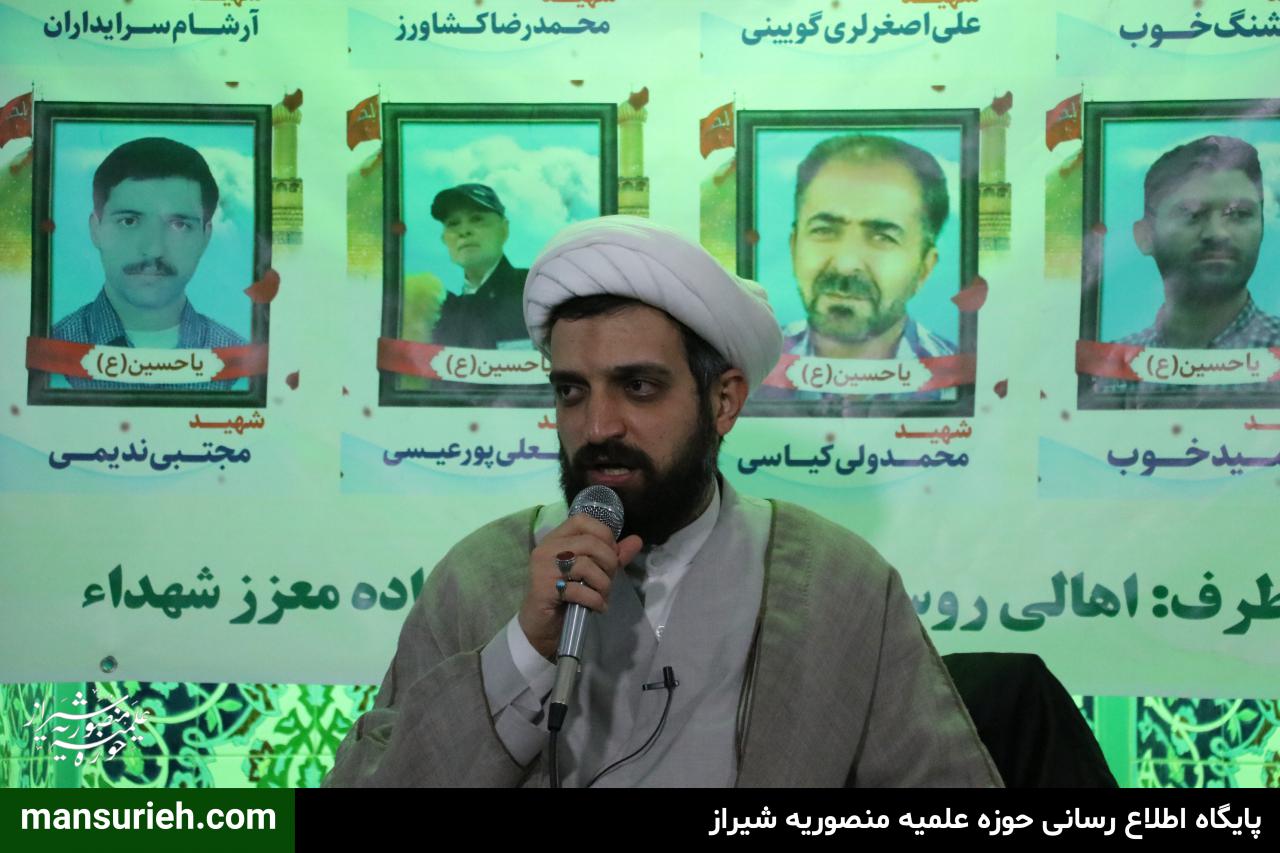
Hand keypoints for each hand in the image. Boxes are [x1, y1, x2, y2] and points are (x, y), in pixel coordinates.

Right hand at [517, 515, 643, 660]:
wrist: (541, 625)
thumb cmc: (567, 595)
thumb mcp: (592, 572)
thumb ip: (613, 555)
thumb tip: (637, 540)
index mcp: (556, 538)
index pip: (582, 520)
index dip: (604, 535)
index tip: (610, 554)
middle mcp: (547, 548)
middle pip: (590, 543)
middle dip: (609, 563)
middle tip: (609, 580)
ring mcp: (543, 568)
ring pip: (586, 565)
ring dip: (603, 584)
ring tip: (603, 595)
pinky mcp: (544, 589)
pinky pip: (579, 590)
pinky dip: (595, 600)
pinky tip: (598, 607)